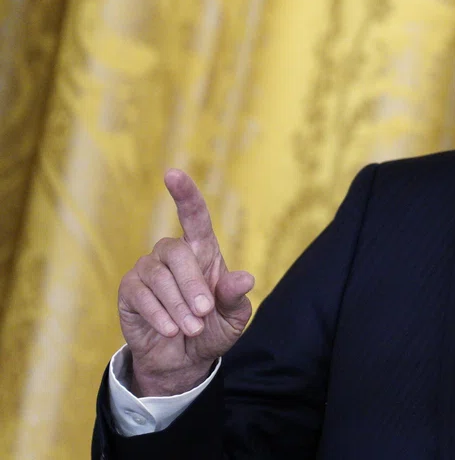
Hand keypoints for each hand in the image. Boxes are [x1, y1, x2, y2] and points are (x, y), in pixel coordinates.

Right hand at [118, 169, 254, 396]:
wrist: (184, 360)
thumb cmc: (212, 329)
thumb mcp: (233, 317)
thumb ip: (236, 297)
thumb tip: (245, 278)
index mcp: (202, 251)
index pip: (193, 216)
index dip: (184, 194)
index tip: (173, 174)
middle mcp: (173, 254)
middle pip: (177, 252)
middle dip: (192, 285)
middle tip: (204, 314)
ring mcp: (148, 271)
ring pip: (159, 277)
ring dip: (178, 306)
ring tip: (191, 329)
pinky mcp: (130, 291)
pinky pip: (140, 295)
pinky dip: (159, 315)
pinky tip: (171, 330)